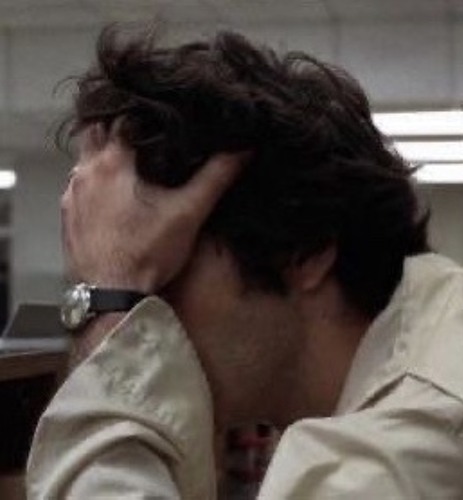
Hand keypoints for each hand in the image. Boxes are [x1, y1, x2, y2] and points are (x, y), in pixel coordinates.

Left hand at [61, 125, 242, 292]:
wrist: (111, 296)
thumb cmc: (149, 251)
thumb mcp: (189, 213)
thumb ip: (216, 177)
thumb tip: (244, 148)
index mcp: (113, 162)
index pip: (121, 117)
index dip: (141, 113)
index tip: (159, 115)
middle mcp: (85, 172)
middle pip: (95, 133)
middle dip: (117, 130)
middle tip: (142, 134)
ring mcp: (71, 196)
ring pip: (84, 160)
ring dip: (103, 156)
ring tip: (129, 163)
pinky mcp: (67, 217)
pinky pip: (77, 186)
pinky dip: (93, 182)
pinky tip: (111, 197)